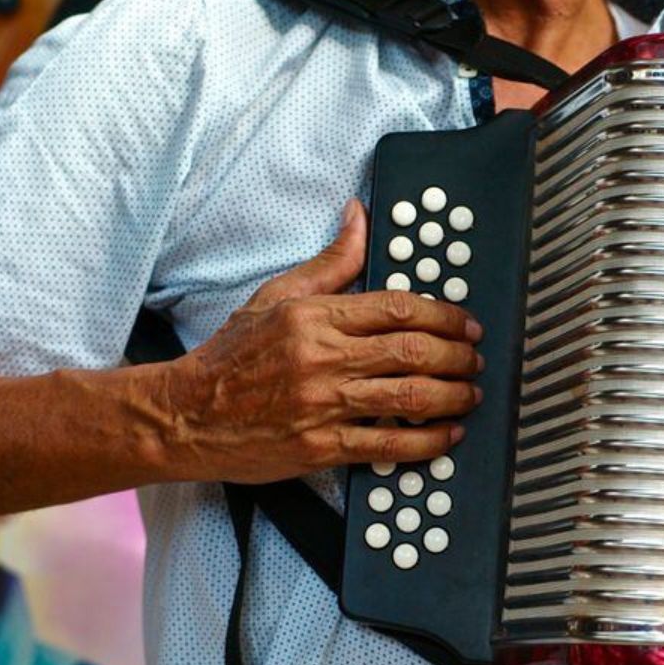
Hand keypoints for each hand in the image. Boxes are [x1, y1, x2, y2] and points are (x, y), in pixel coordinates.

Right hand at [156, 200, 483, 482]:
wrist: (188, 416)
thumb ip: (330, 262)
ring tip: (470, 395)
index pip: (398, 308)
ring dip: (452, 396)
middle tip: (476, 359)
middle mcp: (322, 359)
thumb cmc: (233, 356)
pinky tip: (446, 434)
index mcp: (314, 317)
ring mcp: (323, 406)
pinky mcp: (321, 447)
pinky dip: (426, 442)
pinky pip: (387, 446)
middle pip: (412, 352)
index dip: (444, 316)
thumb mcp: (277, 296)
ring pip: (408, 397)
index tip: (466, 323)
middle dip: (457, 356)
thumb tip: (360, 217)